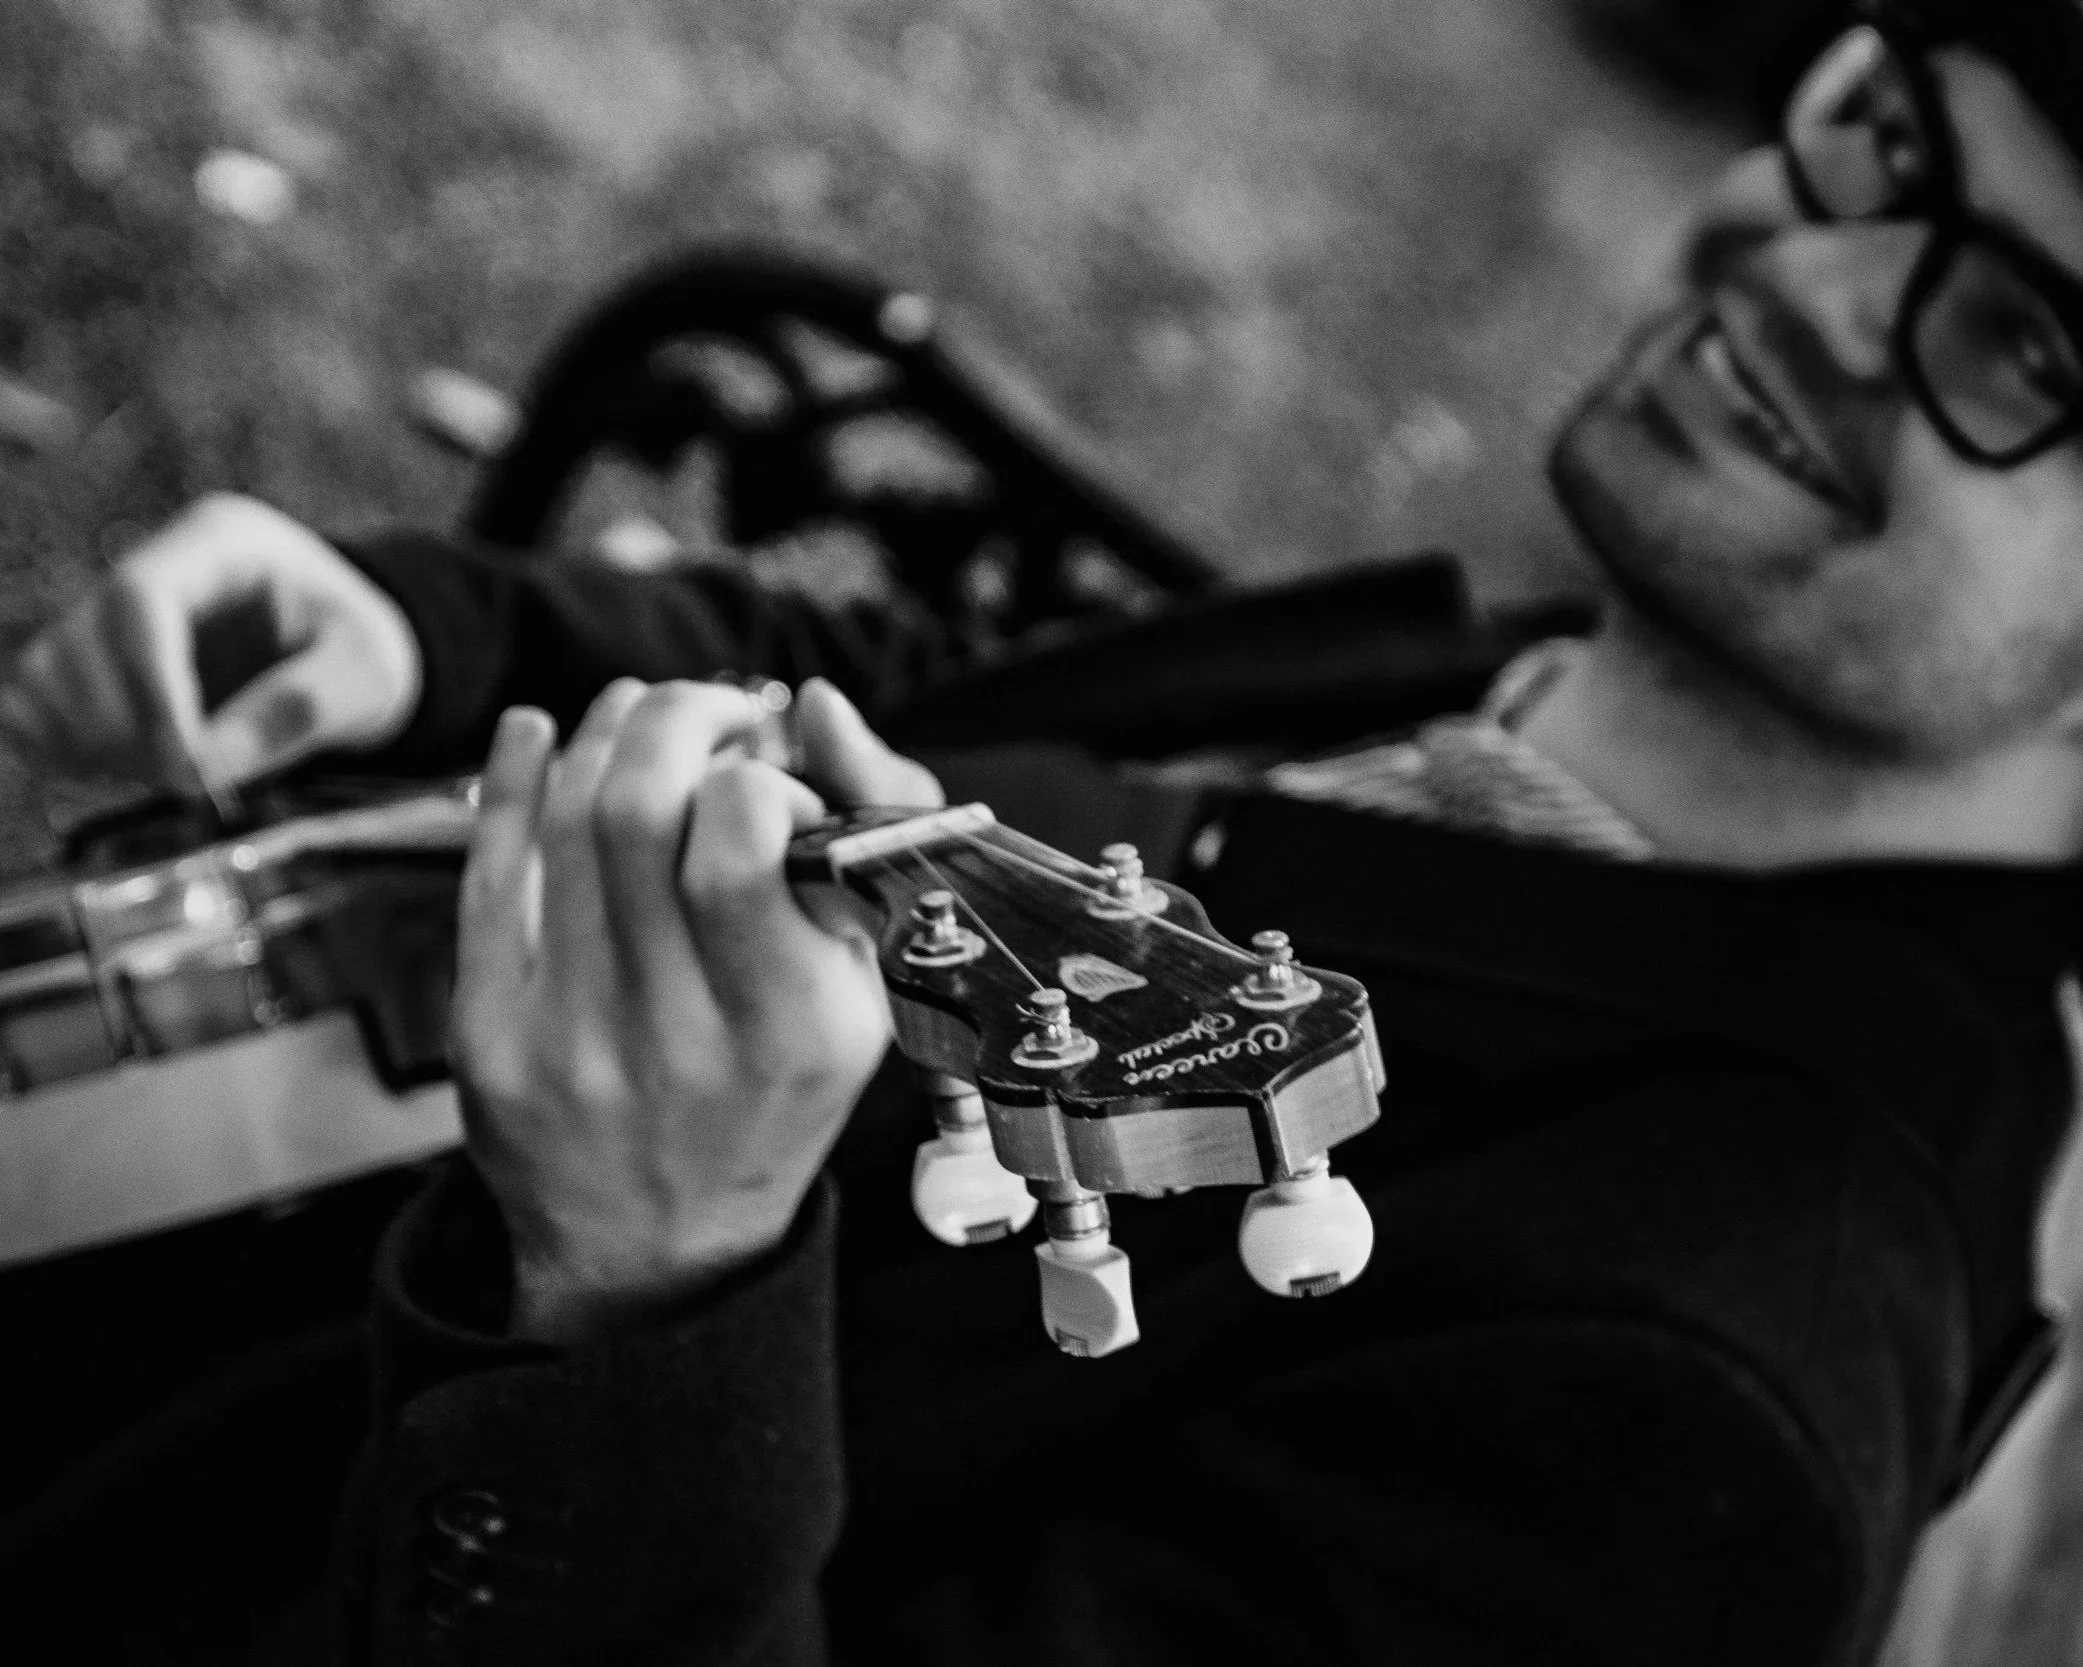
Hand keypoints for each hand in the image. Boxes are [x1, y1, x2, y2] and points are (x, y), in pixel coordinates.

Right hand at [0, 494, 421, 792]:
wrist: (347, 653)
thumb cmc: (361, 650)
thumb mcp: (366, 675)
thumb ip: (294, 713)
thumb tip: (199, 767)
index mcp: (220, 543)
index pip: (140, 597)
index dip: (147, 684)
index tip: (183, 757)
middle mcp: (153, 568)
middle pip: (84, 641)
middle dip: (128, 727)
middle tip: (192, 779)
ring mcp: (110, 616)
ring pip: (47, 676)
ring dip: (95, 742)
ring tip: (176, 772)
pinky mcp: (92, 667)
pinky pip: (33, 706)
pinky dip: (64, 748)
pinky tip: (130, 768)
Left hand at [454, 676, 942, 1342]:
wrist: (659, 1241)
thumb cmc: (775, 1093)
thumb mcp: (864, 991)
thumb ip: (868, 838)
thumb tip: (818, 704)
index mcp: (790, 1028)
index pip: (744, 841)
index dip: (757, 778)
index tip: (772, 790)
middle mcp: (677, 1039)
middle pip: (643, 810)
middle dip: (675, 719)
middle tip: (707, 712)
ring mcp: (570, 1042)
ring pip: (565, 825)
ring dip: (606, 735)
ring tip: (641, 715)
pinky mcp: (487, 1041)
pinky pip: (486, 877)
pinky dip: (510, 784)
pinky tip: (537, 736)